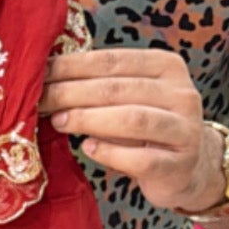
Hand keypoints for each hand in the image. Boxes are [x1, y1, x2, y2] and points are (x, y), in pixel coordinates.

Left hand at [39, 47, 223, 214]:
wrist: (188, 168)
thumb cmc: (147, 127)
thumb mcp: (130, 98)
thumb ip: (100, 84)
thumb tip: (46, 76)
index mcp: (166, 66)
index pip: (112, 60)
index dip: (72, 66)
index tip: (39, 73)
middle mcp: (182, 94)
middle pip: (117, 89)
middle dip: (72, 93)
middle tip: (40, 100)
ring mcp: (185, 130)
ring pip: (132, 120)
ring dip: (88, 119)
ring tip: (59, 121)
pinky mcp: (179, 166)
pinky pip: (141, 159)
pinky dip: (110, 153)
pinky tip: (88, 148)